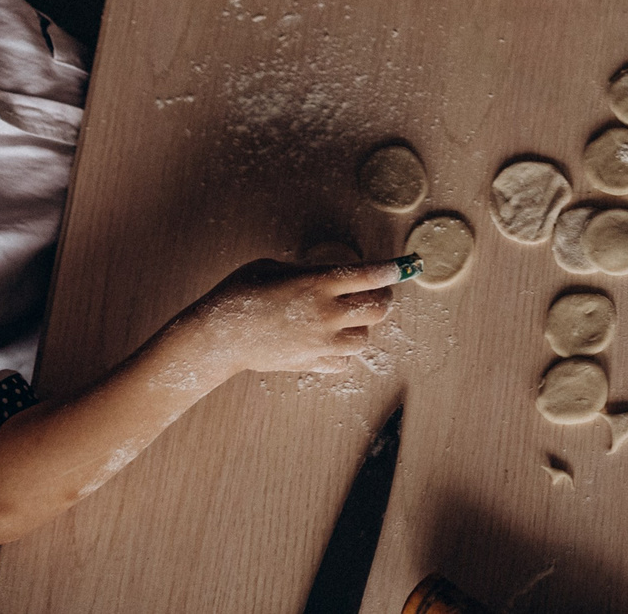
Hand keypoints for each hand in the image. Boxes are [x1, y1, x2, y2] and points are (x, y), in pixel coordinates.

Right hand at [176, 257, 397, 381]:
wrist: (218, 335)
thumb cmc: (240, 292)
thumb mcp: (275, 267)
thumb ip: (308, 272)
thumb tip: (327, 276)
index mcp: (317, 282)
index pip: (370, 275)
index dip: (394, 268)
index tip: (409, 264)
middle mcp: (325, 313)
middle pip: (378, 309)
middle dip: (382, 299)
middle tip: (374, 294)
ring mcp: (320, 342)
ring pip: (366, 339)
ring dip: (362, 328)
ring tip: (348, 320)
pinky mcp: (311, 363)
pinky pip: (344, 362)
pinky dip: (343, 352)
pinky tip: (331, 342)